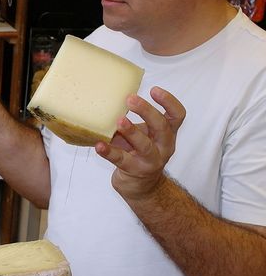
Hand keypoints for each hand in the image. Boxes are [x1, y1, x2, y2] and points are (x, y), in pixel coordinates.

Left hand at [95, 86, 184, 202]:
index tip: (154, 90)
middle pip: (162, 127)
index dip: (169, 101)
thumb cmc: (137, 152)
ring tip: (119, 121)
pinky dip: (109, 152)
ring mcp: (151, 160)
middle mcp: (164, 146)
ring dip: (132, 131)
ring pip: (145, 145)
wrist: (139, 186)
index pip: (177, 115)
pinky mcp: (135, 170)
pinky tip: (99, 145)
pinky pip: (122, 160)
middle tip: (130, 99)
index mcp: (167, 133)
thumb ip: (132, 119)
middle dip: (147, 111)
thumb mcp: (141, 134)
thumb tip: (107, 98)